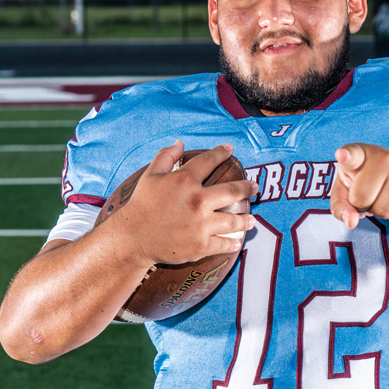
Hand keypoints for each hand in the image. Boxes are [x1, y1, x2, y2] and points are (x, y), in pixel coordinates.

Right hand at [113, 142, 254, 263]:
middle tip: (255, 187)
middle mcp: (198, 201)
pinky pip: (223, 244)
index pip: (209, 161)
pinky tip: (237, 242)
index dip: (222, 153)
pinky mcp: (201, 245)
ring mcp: (202, 224)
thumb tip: (180, 143)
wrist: (133, 238)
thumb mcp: (150, 176)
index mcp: (185, 180)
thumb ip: (166, 157)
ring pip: (234, 220)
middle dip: (247, 188)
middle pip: (233, 191)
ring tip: (252, 219)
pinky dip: (232, 243)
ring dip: (246, 220)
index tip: (231, 150)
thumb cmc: (141, 205)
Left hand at [330, 144, 388, 229]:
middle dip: (363, 205)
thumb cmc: (366, 181)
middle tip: (371, 193)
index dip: (347, 156)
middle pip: (362, 199)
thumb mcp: (346, 190)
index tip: (343, 155)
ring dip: (381, 212)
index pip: (352, 154)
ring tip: (385, 196)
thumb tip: (351, 222)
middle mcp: (384, 156)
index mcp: (360, 154)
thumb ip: (340, 206)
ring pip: (384, 212)